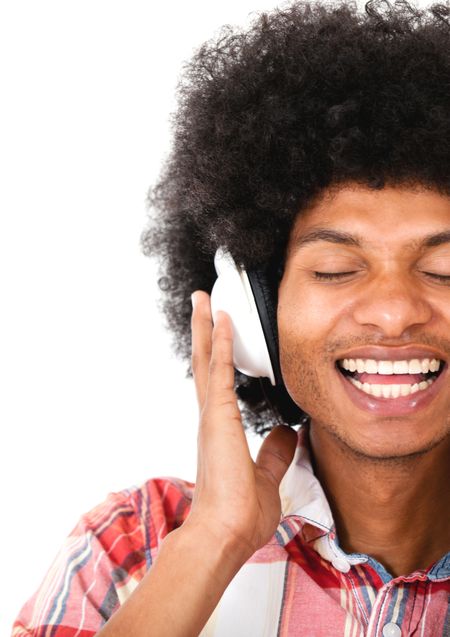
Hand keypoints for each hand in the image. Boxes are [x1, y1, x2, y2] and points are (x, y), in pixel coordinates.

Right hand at [187, 290, 297, 560]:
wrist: (225, 534)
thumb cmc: (239, 514)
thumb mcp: (267, 476)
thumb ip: (274, 452)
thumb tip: (286, 432)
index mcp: (220, 430)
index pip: (217, 382)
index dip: (216, 355)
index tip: (218, 332)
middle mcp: (211, 417)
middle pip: (205, 363)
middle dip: (204, 331)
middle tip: (202, 303)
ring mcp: (212, 415)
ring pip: (207, 360)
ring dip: (206, 327)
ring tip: (204, 299)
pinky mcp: (218, 416)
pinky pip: (221, 371)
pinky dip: (222, 344)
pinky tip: (223, 321)